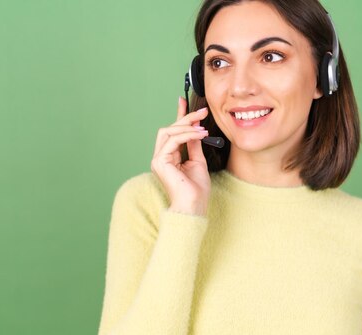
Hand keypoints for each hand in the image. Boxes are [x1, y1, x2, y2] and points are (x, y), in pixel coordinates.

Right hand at [151, 97, 210, 215]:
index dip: (179, 116)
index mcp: (168, 158)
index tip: (184, 101)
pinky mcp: (160, 161)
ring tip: (203, 127)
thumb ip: (194, 145)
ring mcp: (158, 159)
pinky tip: (199, 134)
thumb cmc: (196, 190)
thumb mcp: (198, 161)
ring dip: (187, 126)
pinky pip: (173, 140)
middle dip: (185, 118)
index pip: (172, 132)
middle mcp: (160, 157)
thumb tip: (196, 129)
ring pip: (168, 131)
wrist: (194, 206)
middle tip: (202, 112)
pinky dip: (187, 135)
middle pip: (169, 129)